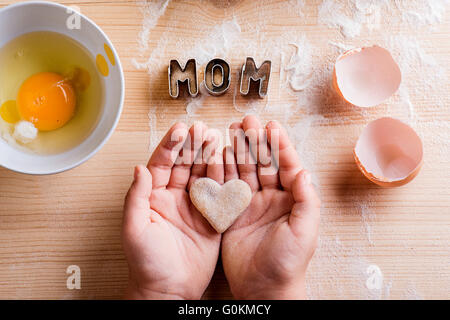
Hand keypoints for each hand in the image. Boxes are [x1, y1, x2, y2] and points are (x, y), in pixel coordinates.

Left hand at [122, 122, 221, 299]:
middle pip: (184, 165)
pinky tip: (228, 163)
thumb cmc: (147, 264)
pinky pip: (218, 194)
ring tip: (216, 138)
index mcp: (154, 198)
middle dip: (192, 145)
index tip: (180, 130)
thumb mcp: (134, 230)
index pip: (161, 164)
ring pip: (202, 175)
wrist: (169, 290)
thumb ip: (136, 198)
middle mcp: (174, 198)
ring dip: (209, 156)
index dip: (171, 146)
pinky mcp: (211, 218)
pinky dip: (223, 178)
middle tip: (202, 129)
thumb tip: (138, 168)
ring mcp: (194, 207)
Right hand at [220, 115, 320, 299]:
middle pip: (263, 163)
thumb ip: (307, 200)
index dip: (279, 145)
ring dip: (238, 150)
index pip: (285, 166)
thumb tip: (304, 171)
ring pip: (244, 170)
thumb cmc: (289, 263)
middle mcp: (271, 198)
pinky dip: (223, 170)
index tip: (271, 126)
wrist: (263, 288)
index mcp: (291, 199)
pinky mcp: (232, 213)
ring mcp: (250, 204)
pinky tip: (219, 155)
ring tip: (232, 131)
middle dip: (256, 141)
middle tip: (248, 121)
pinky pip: (227, 187)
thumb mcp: (304, 231)